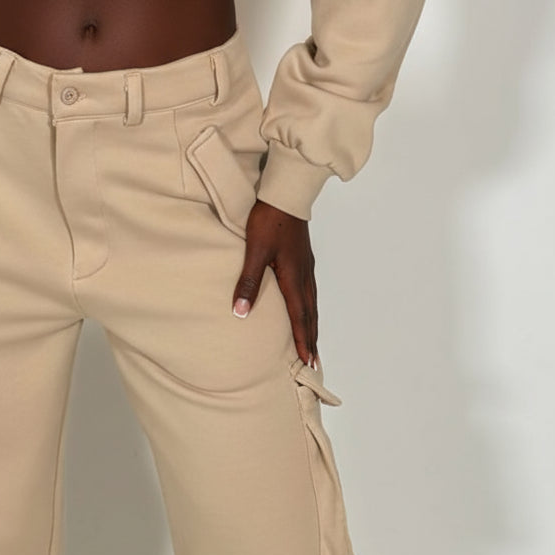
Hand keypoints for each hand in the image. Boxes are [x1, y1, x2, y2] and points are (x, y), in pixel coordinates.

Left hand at [231, 199, 317, 366]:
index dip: (303, 342)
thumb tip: (241, 313)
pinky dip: (310, 308)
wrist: (287, 192)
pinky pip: (310, 292)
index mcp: (293, 278)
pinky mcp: (303, 258)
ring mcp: (306, 267)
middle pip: (310, 315)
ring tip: (313, 343)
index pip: (300, 318)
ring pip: (312, 304)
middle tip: (314, 363)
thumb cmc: (270, 219)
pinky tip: (306, 309)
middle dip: (312, 340)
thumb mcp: (255, 251)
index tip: (306, 362)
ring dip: (313, 326)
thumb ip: (248, 283)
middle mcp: (304, 276)